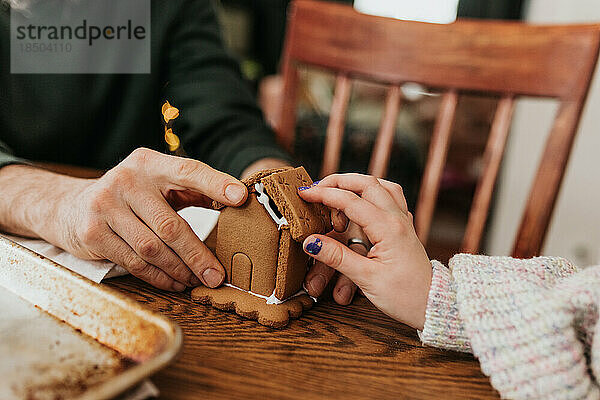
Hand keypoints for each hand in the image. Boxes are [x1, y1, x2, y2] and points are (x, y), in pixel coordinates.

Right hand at [46, 148, 246, 290]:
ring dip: (179, 270)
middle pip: (170, 225)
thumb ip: (194, 191)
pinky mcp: (93, 233)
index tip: (241, 197)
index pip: (188, 170)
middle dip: (198, 254)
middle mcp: (126, 180)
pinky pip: (134, 263)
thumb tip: (240, 201)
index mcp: (149, 163)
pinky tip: (174, 282)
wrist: (72, 207)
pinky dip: (159, 277)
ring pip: (152, 248)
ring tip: (197, 280)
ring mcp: (105, 206)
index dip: (216, 183)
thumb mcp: (158, 184)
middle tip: (217, 275)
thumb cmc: (131, 196)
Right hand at [298, 173, 431, 329]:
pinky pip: (390, 198)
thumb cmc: (405, 296)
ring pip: (381, 186)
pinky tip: (361, 201)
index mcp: (388, 229)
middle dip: (339, 181)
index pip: (350, 201)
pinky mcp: (404, 228)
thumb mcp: (367, 279)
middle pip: (367, 183)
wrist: (433, 305)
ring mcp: (403, 221)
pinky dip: (373, 192)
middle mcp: (398, 219)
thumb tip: (311, 241)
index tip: (304, 195)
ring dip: (357, 183)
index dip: (324, 195)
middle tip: (317, 188)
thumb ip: (337, 257)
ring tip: (336, 191)